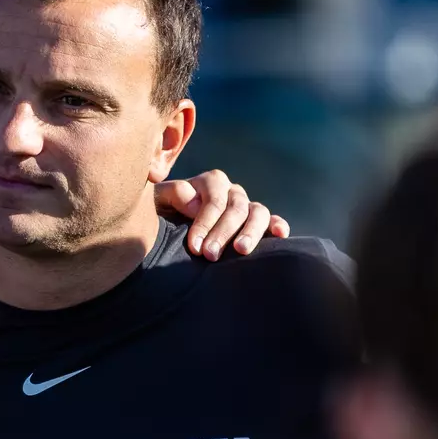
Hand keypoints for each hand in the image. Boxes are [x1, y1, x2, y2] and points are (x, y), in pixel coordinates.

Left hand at [154, 171, 288, 260]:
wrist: (164, 230)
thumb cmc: (158, 215)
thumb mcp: (157, 202)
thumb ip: (171, 193)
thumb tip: (194, 201)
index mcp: (208, 182)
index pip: (214, 199)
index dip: (205, 223)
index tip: (195, 247)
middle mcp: (230, 191)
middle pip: (236, 207)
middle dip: (223, 233)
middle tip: (210, 256)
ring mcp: (245, 206)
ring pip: (257, 212)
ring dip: (251, 231)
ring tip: (240, 250)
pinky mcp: (255, 222)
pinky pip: (270, 220)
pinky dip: (277, 225)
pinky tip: (280, 234)